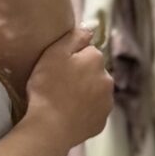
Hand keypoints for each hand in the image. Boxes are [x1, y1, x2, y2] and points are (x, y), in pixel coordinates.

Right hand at [24, 27, 113, 151]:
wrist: (49, 127)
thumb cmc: (47, 88)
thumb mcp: (54, 54)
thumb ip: (74, 37)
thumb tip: (90, 28)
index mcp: (96, 59)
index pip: (88, 52)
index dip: (72, 59)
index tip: (58, 68)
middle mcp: (107, 79)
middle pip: (94, 72)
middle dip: (82, 76)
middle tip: (59, 85)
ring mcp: (106, 103)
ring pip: (96, 92)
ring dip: (85, 94)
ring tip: (63, 102)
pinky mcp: (101, 122)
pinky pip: (93, 112)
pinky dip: (84, 112)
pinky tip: (69, 115)